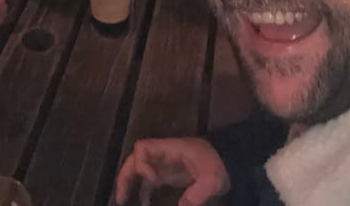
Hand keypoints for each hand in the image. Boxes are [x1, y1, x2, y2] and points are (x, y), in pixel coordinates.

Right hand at [115, 137, 229, 205]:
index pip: (143, 148)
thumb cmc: (218, 165)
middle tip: (121, 198)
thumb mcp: (212, 180)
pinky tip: (142, 203)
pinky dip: (142, 190)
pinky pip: (149, 181)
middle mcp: (162, 155)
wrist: (228, 161)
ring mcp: (164, 164)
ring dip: (129, 183)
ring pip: (139, 169)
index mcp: (169, 149)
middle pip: (135, 158)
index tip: (154, 181)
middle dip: (126, 175)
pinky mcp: (169, 174)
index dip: (142, 165)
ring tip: (123, 201)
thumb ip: (197, 194)